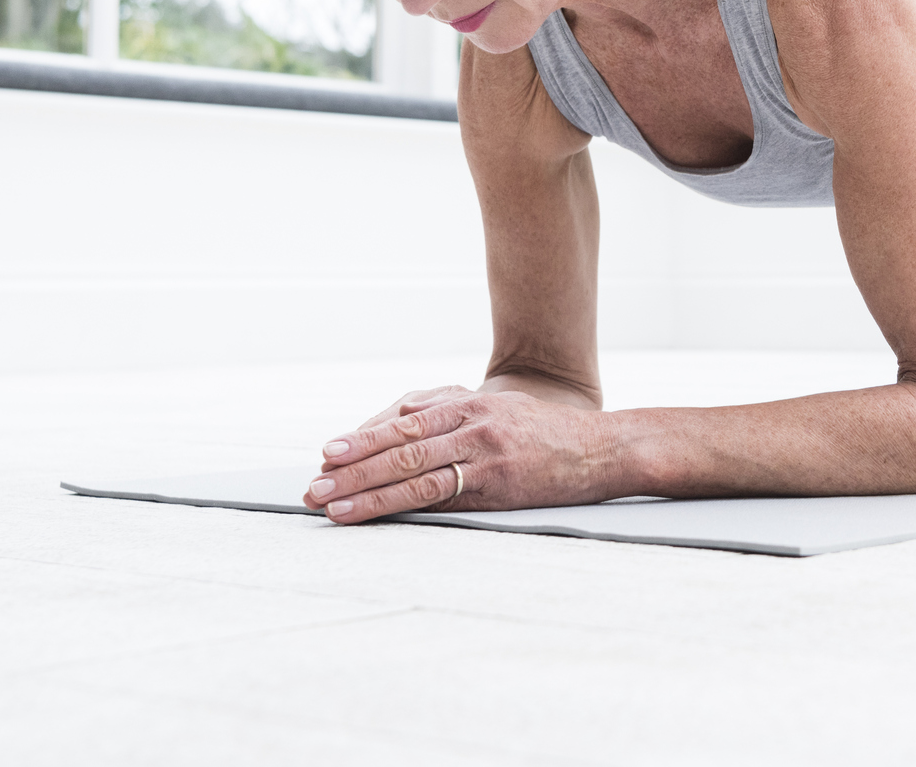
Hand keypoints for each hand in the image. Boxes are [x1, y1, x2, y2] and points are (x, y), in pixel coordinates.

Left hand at [300, 391, 619, 523]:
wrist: (602, 448)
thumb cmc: (545, 435)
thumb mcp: (497, 412)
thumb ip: (450, 416)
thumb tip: (394, 429)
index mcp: (468, 402)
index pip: (402, 419)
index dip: (361, 437)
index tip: (327, 454)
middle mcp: (471, 420)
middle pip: (397, 441)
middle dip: (350, 465)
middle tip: (313, 484)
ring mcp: (483, 450)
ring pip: (409, 467)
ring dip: (362, 487)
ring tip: (327, 502)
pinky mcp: (496, 482)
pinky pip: (436, 493)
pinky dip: (395, 503)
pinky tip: (369, 512)